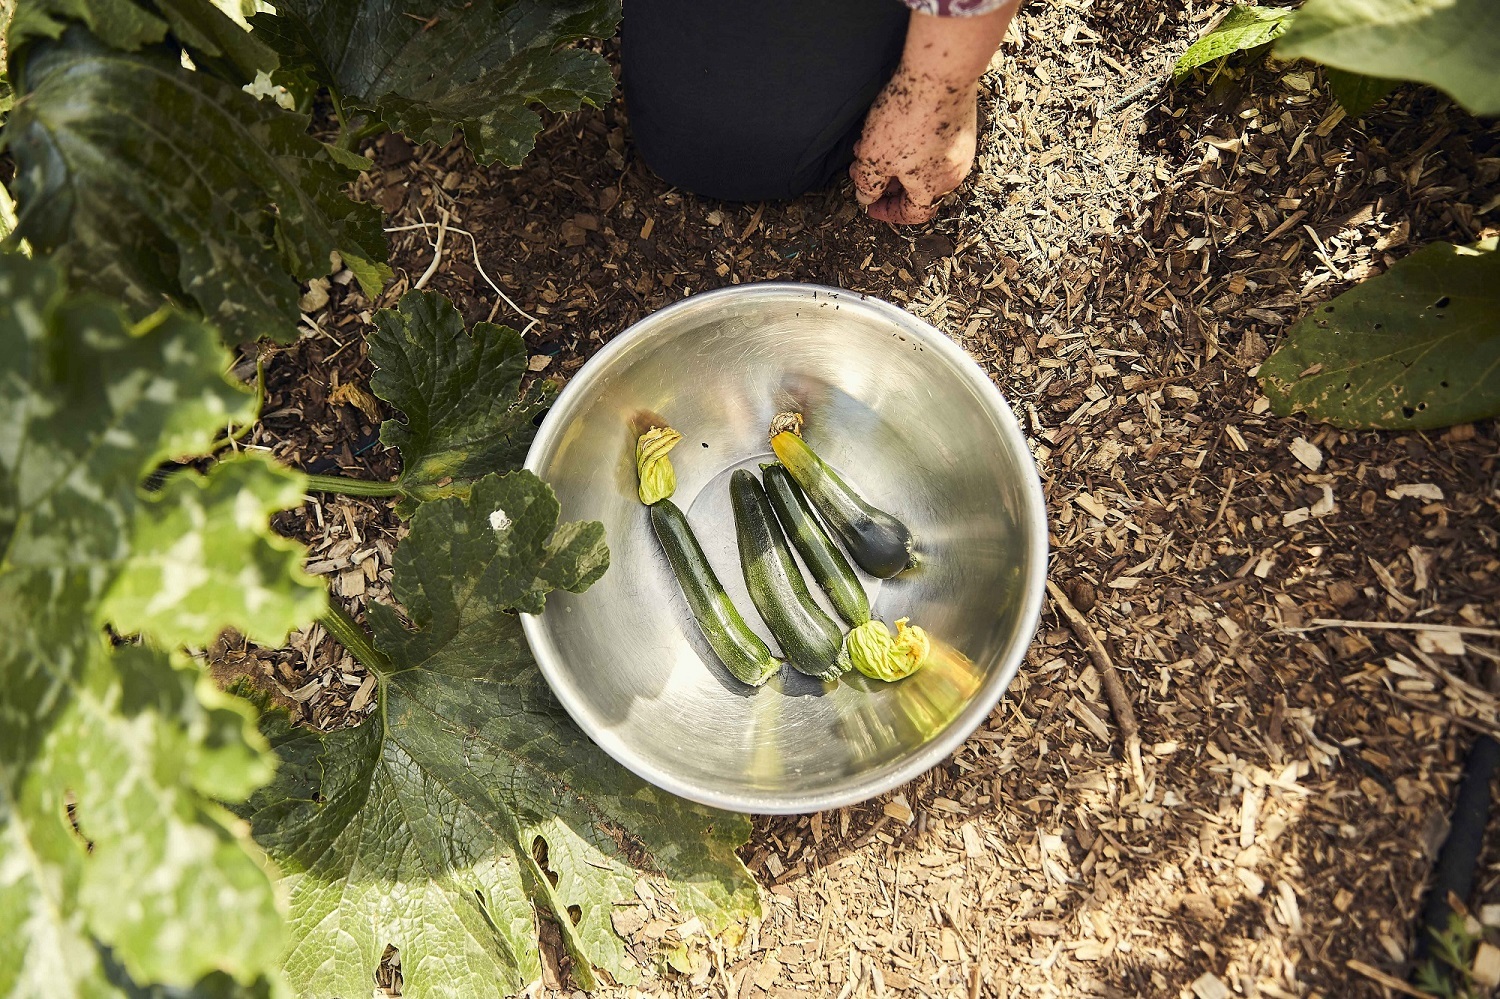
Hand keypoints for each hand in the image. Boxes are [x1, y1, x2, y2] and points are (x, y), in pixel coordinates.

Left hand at [850, 5, 1014, 224]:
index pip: (914, 214)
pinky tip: (893, 125)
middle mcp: (953, 172)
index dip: (888, 213)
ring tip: (871, 144)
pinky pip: (935, 142)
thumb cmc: (907, 120)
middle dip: (887, 182)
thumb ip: (868, 182)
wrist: (940, 74)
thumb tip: (866, 197)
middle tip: (864, 169)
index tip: (870, 204)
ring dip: (896, 160)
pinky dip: (912, 142)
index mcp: (933, 188)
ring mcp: (961, 146)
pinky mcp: (961, 122)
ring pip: (924, 163)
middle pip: (918, 188)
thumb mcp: (875, 157)